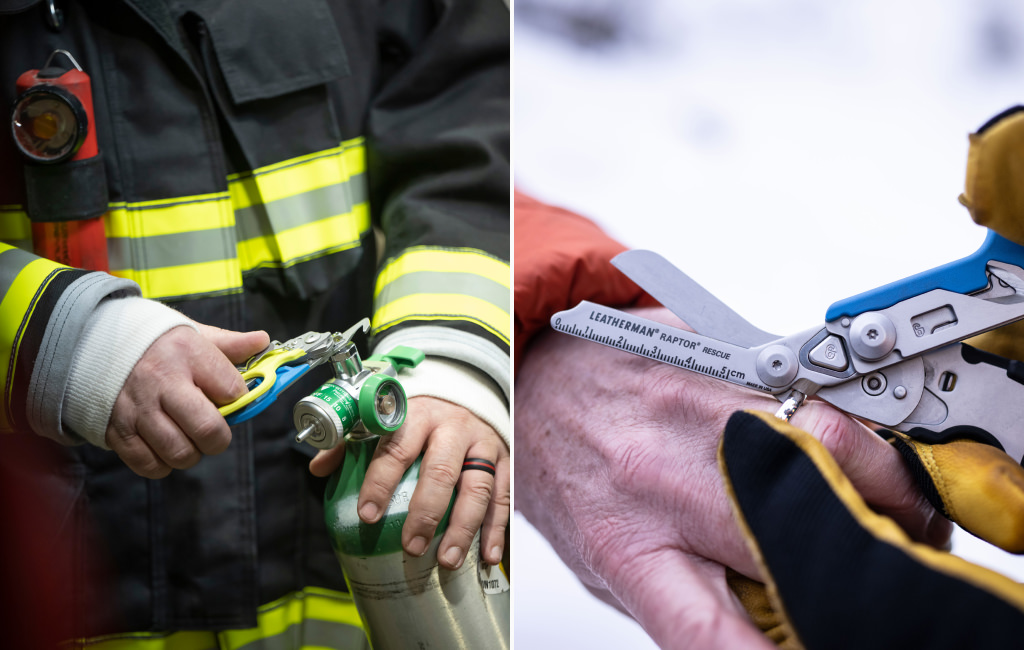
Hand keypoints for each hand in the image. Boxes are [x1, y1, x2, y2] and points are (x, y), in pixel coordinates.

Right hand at [106, 323, 268, 478]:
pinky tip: (164, 447)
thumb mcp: (194, 333)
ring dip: (191, 454)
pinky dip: (163, 464)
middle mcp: (162, 381)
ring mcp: (138, 409)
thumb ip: (230, 344)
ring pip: (179, 452)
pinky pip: (149, 465)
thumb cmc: (156, 344)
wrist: (96, 343)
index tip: (229, 398)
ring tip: (188, 438)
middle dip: (219, 438)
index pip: (232, 389)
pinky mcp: (117, 430)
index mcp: (187, 353)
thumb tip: (263, 341)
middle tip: (215, 432)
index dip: (238, 399)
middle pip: (207, 428)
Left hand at [310, 396, 510, 568]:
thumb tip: (318, 468)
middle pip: (440, 471)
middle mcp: (452, 428)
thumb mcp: (386, 420)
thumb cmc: (418, 416)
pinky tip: (487, 555)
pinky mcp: (503, 459)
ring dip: (463, 527)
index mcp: (417, 414)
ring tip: (447, 560)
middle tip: (411, 547)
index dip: (381, 482)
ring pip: (477, 487)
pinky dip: (496, 528)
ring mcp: (481, 444)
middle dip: (425, 512)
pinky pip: (504, 496)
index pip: (397, 448)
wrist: (464, 393)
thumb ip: (350, 442)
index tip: (367, 515)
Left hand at [514, 306, 948, 648]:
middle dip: (866, 561)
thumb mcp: (607, 561)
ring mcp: (698, 415)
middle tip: (896, 570)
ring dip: (885, 489)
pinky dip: (855, 433)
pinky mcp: (721, 366)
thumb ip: (679, 598)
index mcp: (629, 547)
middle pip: (794, 533)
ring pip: (828, 447)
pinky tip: (859, 455)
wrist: (538, 374)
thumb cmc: (567, 471)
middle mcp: (665, 479)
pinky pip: (815, 397)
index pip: (705, 626)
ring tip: (898, 512)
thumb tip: (765, 630)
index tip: (814, 648)